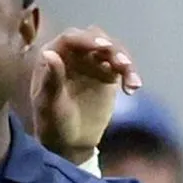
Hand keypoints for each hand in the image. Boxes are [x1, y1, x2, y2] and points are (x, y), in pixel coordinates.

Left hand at [31, 26, 140, 162]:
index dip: (86, 40)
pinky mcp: (108, 74)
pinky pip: (122, 66)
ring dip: (123, 59)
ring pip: (111, 49)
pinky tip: (133, 87)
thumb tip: (49, 53)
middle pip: (95, 38)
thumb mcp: (49, 105)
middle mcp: (73, 53)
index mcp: (54, 55)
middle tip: (121, 62)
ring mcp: (92, 62)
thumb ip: (51, 80)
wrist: (70, 144)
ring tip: (129, 75)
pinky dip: (129, 74)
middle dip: (109, 47)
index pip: (70, 39)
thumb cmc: (53, 124)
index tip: (102, 48)